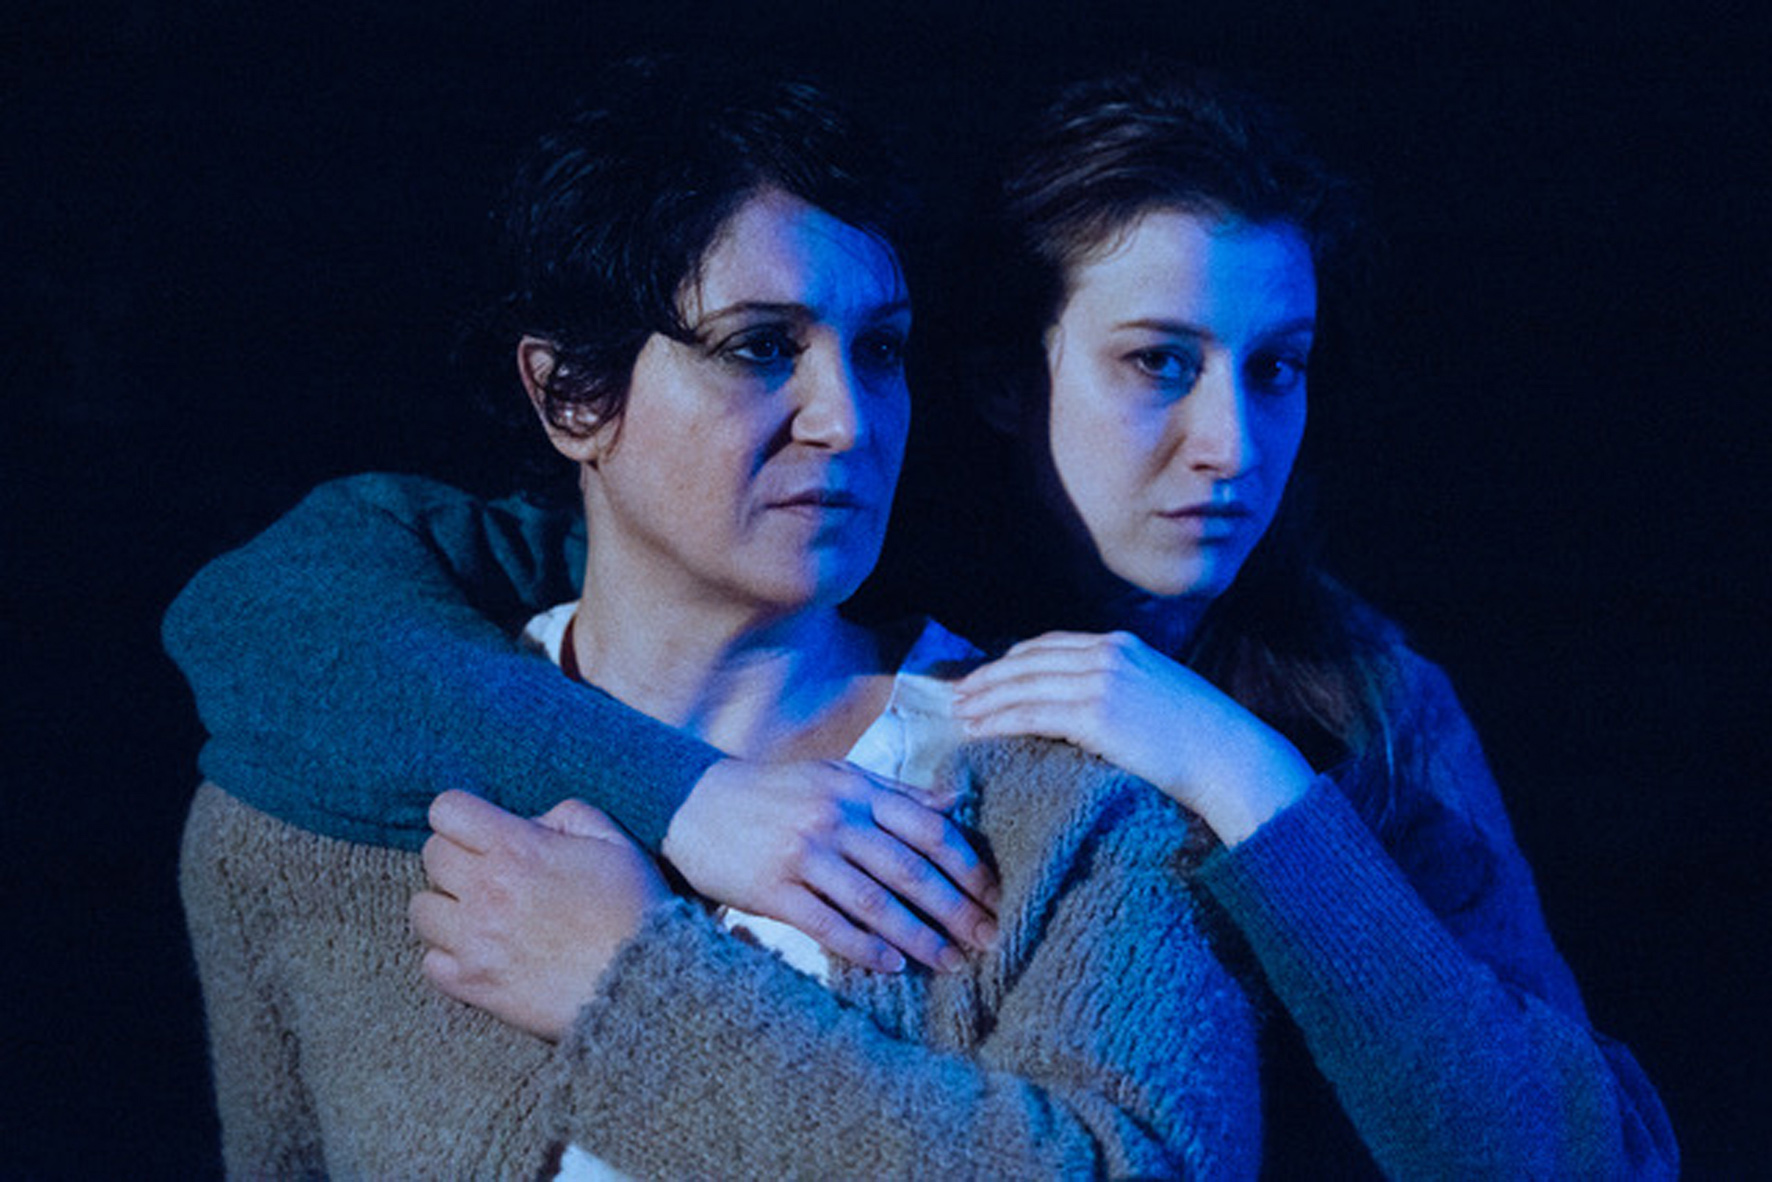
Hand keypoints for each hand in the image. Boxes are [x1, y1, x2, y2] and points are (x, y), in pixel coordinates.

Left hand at [410, 790, 670, 1041]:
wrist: (643, 986)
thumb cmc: (633, 909)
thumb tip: (530, 822)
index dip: (464, 816)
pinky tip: (482, 953)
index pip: (446, 811)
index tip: (484, 831)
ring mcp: (474, 941)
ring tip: (480, 915)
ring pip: (421, 909)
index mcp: (518, 849)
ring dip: (447, 907)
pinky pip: (429, 962)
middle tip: (490, 873)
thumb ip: (568, 815)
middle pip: (431, 856)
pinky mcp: (472, 985)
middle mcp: (486, 891)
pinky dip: (449, 957)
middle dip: (458, 858)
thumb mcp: (614, 842)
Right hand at [662, 758, 998, 973]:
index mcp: (856, 790)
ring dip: (918, 936)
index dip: (968, 865)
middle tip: (988, 939)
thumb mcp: (835, 777)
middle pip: (909, 869)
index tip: (996, 896)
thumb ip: (894, 791)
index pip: (928, 828)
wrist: (691, 802)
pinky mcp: (770, 887)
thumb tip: (955, 800)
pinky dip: (863, 946)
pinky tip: (892, 965)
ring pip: (874, 901)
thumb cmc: (775, 794)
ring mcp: (802, 852)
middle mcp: (834, 818)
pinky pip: (826, 923)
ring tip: (950, 961)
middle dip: (955, 908)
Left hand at [953, 631, 1313, 844]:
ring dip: (984, 700)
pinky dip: (997, 721)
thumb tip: (1092, 706)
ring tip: (960, 714)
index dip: (1013, 660)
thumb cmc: (1204, 739)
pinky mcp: (1095, 715)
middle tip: (959, 695)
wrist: (1234, 758)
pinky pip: (1030, 714)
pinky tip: (978, 732)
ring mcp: (1101, 681)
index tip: (990, 676)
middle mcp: (1108, 654)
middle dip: (989, 678)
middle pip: (1028, 661)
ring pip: (1022, 686)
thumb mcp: (1162, 692)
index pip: (1050, 644)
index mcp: (1123, 644)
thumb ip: (1125, 686)